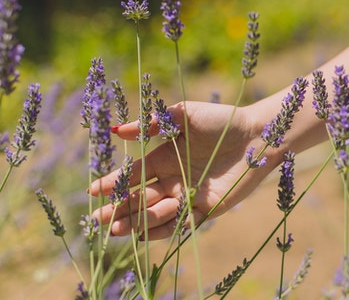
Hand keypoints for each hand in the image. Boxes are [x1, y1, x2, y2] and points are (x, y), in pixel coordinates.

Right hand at [89, 101, 278, 239]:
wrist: (257, 135)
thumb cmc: (221, 120)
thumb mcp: (183, 115)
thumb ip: (152, 123)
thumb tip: (116, 131)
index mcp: (164, 157)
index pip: (132, 175)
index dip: (112, 184)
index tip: (92, 192)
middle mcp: (173, 179)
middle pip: (139, 198)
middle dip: (117, 209)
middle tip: (96, 220)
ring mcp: (188, 195)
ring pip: (156, 213)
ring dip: (136, 222)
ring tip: (117, 228)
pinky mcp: (206, 209)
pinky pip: (181, 224)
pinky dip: (163, 230)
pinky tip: (144, 234)